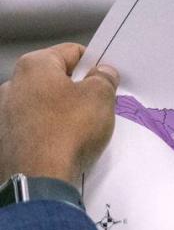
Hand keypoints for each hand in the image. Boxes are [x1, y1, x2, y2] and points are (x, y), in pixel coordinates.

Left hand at [0, 44, 119, 187]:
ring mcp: (6, 111)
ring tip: (82, 130)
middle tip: (98, 106)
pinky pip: (35, 125)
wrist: (39, 177)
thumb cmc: (68, 131)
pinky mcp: (5, 136)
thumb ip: (104, 78)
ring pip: (45, 102)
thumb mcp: (100, 97)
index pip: (72, 52)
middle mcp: (13, 84)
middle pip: (56, 78)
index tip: (107, 79)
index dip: (95, 64)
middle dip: (78, 90)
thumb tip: (103, 72)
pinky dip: (50, 130)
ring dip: (64, 111)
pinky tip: (64, 144)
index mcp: (34, 66)